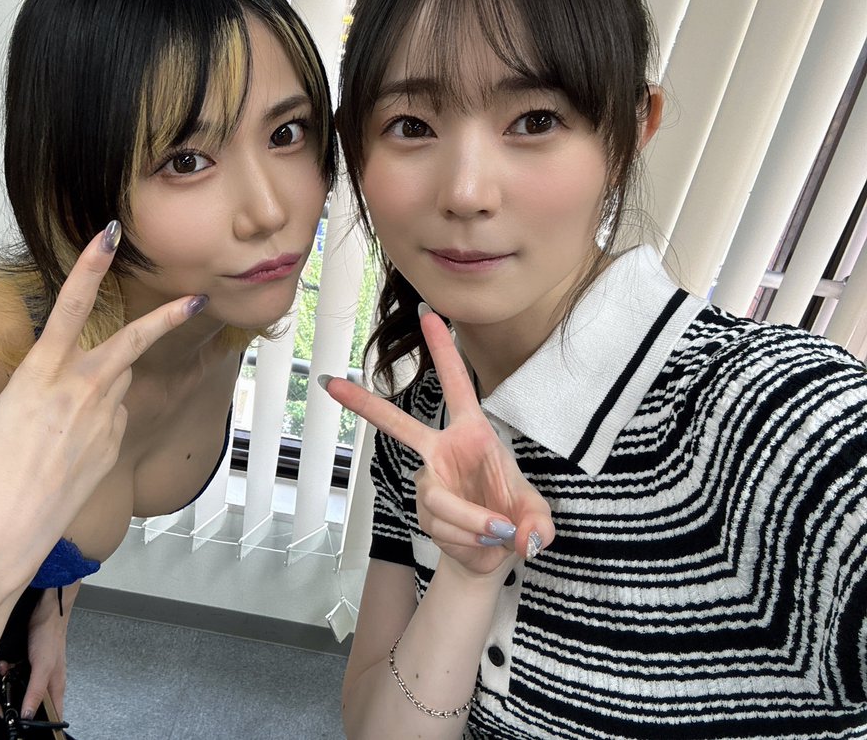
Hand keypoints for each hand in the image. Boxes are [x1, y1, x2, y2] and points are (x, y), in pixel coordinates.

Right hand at [0, 221, 206, 583]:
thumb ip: (17, 397)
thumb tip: (35, 399)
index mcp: (38, 376)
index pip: (69, 307)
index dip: (90, 267)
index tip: (110, 236)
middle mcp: (78, 393)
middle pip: (132, 343)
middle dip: (167, 318)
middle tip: (195, 301)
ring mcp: (101, 425)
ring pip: (119, 384)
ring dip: (109, 381)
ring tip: (68, 415)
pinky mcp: (111, 454)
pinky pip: (113, 421)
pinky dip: (100, 422)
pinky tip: (69, 451)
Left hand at [0, 586, 72, 720]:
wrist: (46, 612)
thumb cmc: (50, 638)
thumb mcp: (43, 667)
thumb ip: (35, 692)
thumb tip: (28, 716)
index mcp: (55, 689)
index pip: (51, 717)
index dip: (39, 726)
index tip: (21, 729)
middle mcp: (46, 684)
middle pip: (30, 706)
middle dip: (13, 707)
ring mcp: (36, 674)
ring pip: (20, 691)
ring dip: (8, 687)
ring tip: (3, 675)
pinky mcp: (27, 664)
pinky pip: (14, 676)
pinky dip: (7, 673)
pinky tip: (4, 665)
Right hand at [322, 306, 552, 574]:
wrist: (495, 556)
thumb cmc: (515, 518)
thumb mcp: (539, 518)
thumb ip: (538, 524)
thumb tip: (523, 536)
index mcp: (473, 432)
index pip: (457, 384)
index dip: (442, 350)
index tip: (427, 313)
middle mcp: (443, 451)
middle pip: (398, 425)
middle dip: (363, 404)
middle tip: (330, 383)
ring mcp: (428, 481)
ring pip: (439, 500)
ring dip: (473, 522)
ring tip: (499, 532)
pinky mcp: (423, 510)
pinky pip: (441, 525)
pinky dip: (469, 539)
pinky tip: (481, 542)